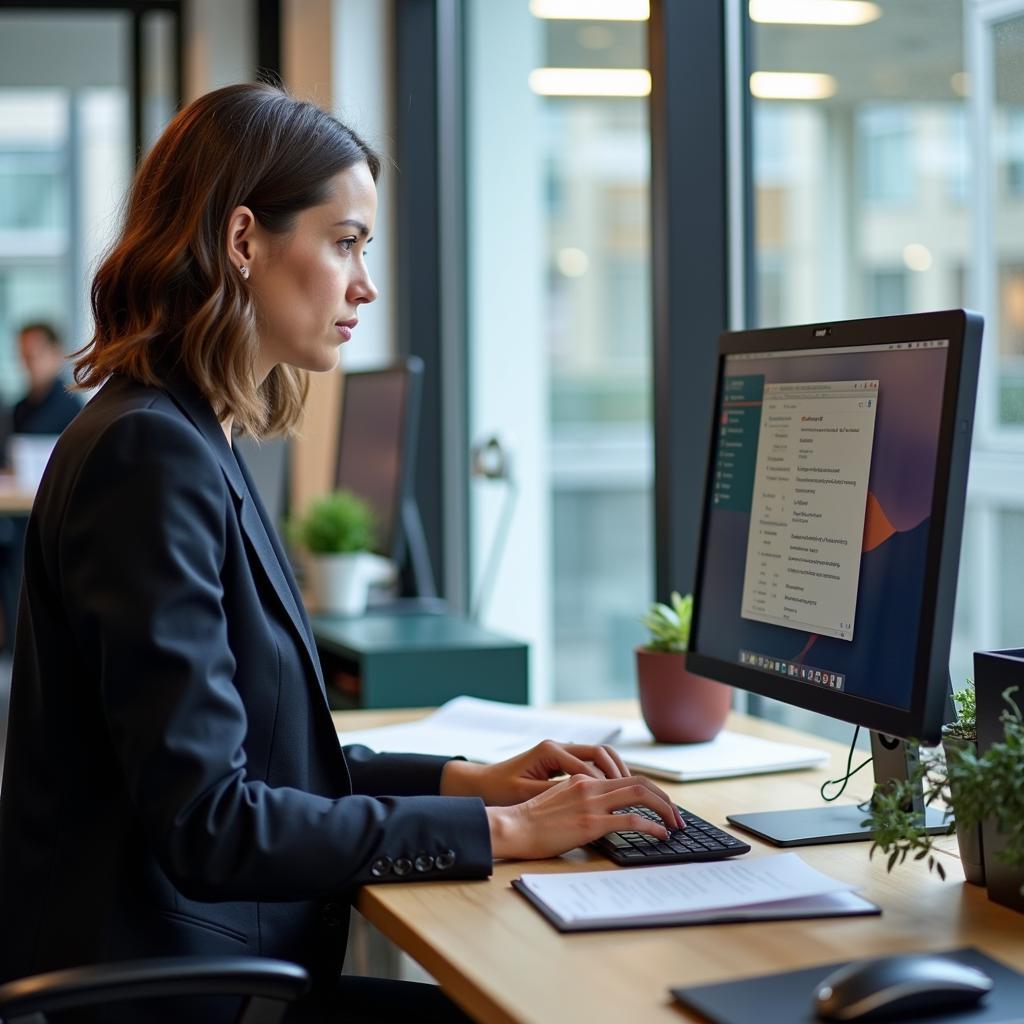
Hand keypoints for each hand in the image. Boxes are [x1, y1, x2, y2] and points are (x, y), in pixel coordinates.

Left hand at [442, 740, 632, 805]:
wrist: (480, 784)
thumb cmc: (500, 790)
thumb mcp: (528, 795)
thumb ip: (559, 794)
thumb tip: (590, 799)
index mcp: (551, 751)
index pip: (591, 765)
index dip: (611, 784)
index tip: (628, 803)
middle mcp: (559, 747)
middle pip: (602, 753)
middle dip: (624, 773)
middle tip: (643, 794)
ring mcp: (560, 752)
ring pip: (599, 756)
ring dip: (618, 772)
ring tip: (635, 793)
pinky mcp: (559, 762)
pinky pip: (590, 763)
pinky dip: (606, 775)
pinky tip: (614, 793)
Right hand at [485, 774, 683, 859]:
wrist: (512, 827)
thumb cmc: (530, 821)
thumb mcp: (558, 801)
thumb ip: (580, 800)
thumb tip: (601, 812)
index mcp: (583, 779)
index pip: (625, 777)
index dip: (648, 789)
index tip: (660, 805)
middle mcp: (590, 785)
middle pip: (639, 782)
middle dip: (664, 798)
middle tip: (677, 815)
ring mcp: (591, 803)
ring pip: (639, 795)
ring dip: (664, 809)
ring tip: (675, 825)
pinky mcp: (590, 823)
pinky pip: (630, 820)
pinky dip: (652, 826)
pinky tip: (660, 835)